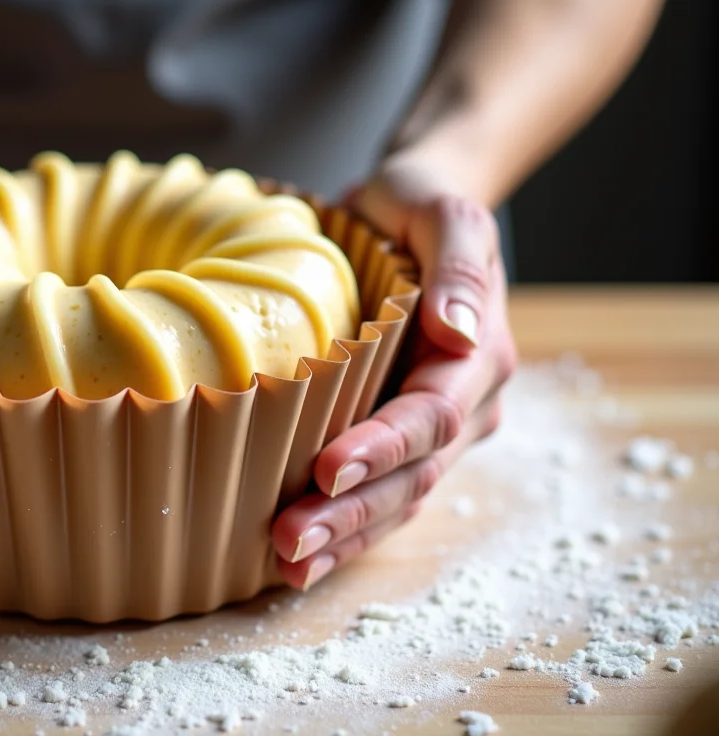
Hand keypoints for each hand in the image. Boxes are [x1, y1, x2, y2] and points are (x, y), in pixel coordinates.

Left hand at [270, 156, 516, 588]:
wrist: (411, 213)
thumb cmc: (420, 206)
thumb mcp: (444, 212)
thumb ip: (459, 264)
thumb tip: (460, 327)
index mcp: (479, 358)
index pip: (432, 415)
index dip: (383, 446)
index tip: (329, 470)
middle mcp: (466, 406)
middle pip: (414, 474)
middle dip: (354, 512)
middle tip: (291, 539)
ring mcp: (436, 431)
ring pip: (398, 499)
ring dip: (346, 536)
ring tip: (289, 563)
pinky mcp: (399, 440)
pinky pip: (380, 496)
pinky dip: (344, 530)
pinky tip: (298, 561)